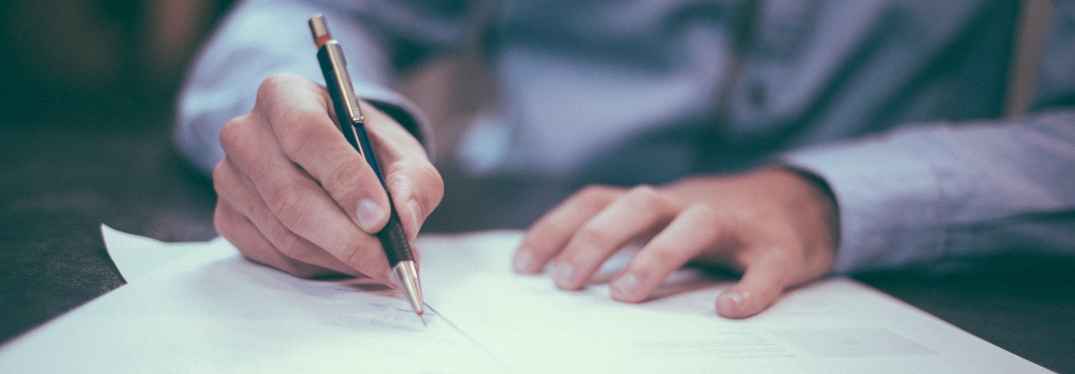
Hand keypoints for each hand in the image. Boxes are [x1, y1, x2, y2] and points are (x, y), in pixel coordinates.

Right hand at [212, 73, 442, 281]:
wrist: (333, 156)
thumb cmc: (366, 148)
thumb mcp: (401, 151)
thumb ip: (413, 180)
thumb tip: (405, 219)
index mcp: (284, 95)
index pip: (306, 135)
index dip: (345, 179)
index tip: (381, 217)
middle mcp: (245, 133)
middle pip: (291, 196)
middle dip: (348, 238)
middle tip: (391, 261)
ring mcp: (229, 178)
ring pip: (285, 234)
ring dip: (340, 257)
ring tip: (381, 263)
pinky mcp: (228, 217)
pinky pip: (275, 255)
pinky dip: (319, 266)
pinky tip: (348, 259)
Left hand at [512, 168, 837, 317]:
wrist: (803, 203)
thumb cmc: (717, 225)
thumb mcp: (664, 223)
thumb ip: (623, 241)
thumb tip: (561, 278)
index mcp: (656, 203)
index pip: (597, 200)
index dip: (556, 228)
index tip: (523, 266)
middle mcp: (689, 205)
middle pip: (638, 204)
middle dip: (596, 239)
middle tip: (565, 282)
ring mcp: (736, 225)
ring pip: (695, 224)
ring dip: (657, 255)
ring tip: (625, 295)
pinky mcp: (779, 250)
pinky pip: (765, 267)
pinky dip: (750, 288)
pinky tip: (730, 310)